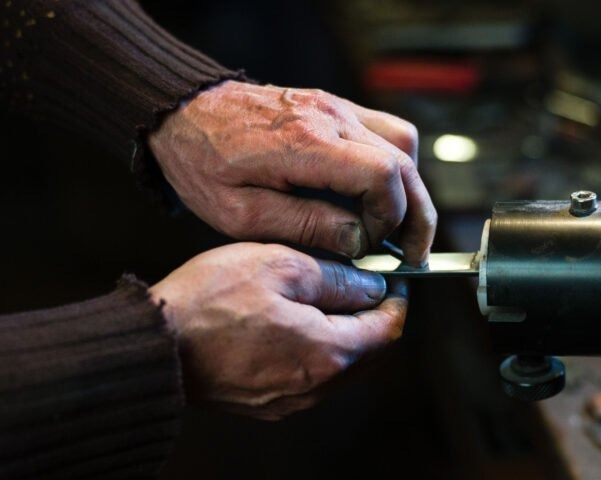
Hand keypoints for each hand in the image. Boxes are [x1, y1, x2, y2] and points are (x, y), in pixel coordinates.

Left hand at [148, 81, 436, 265]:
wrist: (183, 113)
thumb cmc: (203, 164)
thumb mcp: (241, 214)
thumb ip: (305, 226)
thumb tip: (360, 241)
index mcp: (306, 145)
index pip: (383, 176)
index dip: (391, 218)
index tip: (373, 247)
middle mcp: (329, 118)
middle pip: (404, 162)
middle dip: (417, 213)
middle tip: (413, 252)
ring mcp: (335, 106)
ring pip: (404, 142)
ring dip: (410, 187)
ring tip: (398, 225)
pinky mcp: (334, 105)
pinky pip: (385, 130)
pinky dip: (394, 165)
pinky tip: (378, 193)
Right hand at [149, 243, 406, 419]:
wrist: (154, 346)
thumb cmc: (211, 301)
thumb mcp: (280, 267)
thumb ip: (336, 279)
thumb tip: (371, 286)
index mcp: (328, 351)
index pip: (388, 331)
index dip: (396, 303)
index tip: (393, 283)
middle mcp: (316, 385)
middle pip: (370, 355)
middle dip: (375, 321)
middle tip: (365, 289)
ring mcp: (291, 400)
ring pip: (342, 369)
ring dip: (347, 339)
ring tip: (330, 304)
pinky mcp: (268, 405)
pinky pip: (313, 381)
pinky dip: (320, 355)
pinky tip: (299, 330)